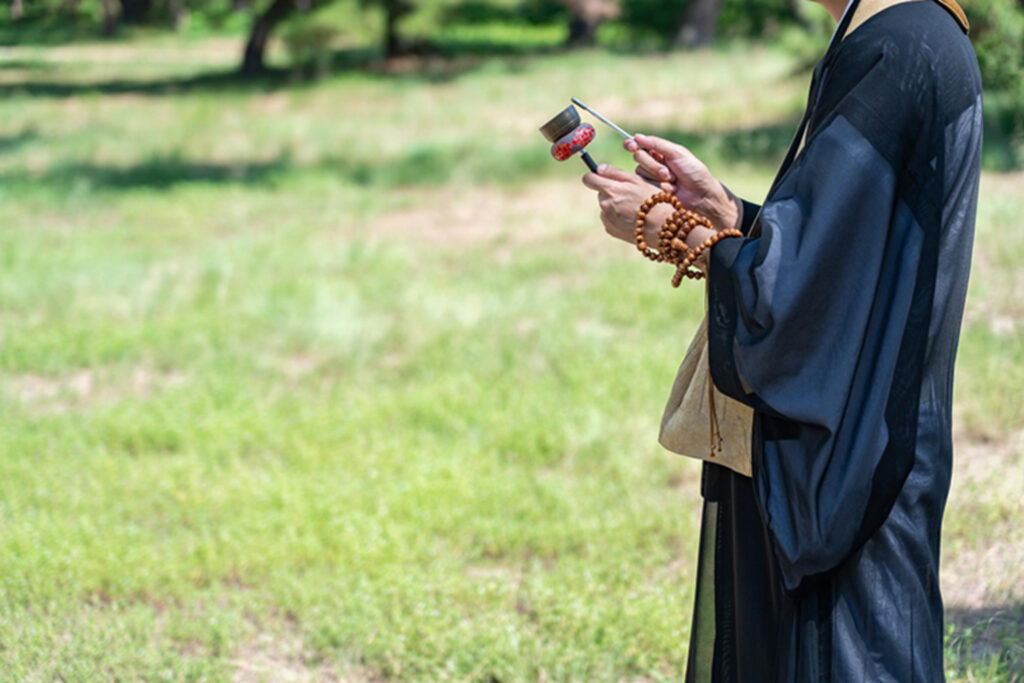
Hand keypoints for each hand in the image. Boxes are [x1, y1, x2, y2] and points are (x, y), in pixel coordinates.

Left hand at [581, 163, 666, 245]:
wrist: (661, 227)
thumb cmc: (653, 200)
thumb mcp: (637, 180)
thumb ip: (615, 173)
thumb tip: (598, 169)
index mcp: (610, 189)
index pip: (588, 179)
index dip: (594, 177)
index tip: (600, 178)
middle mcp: (604, 204)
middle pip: (600, 193)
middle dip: (611, 192)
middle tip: (629, 194)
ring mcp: (606, 218)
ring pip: (605, 206)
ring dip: (614, 205)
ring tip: (633, 208)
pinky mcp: (610, 229)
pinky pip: (609, 219)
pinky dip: (617, 217)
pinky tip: (631, 218)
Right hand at [626, 133, 740, 232]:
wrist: (701, 196)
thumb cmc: (693, 172)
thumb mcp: (677, 154)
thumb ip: (657, 144)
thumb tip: (637, 136)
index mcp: (660, 151)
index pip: (640, 145)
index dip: (632, 144)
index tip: (632, 146)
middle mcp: (654, 163)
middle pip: (638, 157)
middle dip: (652, 165)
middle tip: (666, 172)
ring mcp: (651, 177)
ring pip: (640, 172)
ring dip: (657, 176)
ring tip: (672, 181)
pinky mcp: (650, 190)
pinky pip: (644, 185)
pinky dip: (658, 186)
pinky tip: (670, 190)